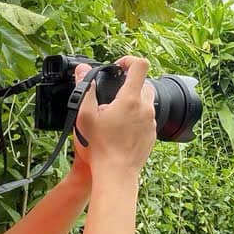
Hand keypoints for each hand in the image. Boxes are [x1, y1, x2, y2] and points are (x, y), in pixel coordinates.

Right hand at [72, 56, 156, 182]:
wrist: (116, 173)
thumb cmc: (99, 146)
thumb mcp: (85, 115)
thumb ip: (85, 89)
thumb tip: (81, 70)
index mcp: (130, 99)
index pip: (140, 65)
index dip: (129, 60)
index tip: (118, 67)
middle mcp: (145, 108)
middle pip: (144, 83)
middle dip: (130, 84)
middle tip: (113, 94)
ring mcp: (151, 122)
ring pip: (146, 102)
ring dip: (133, 102)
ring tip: (115, 115)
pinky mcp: (152, 134)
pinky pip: (147, 119)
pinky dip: (137, 118)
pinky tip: (122, 129)